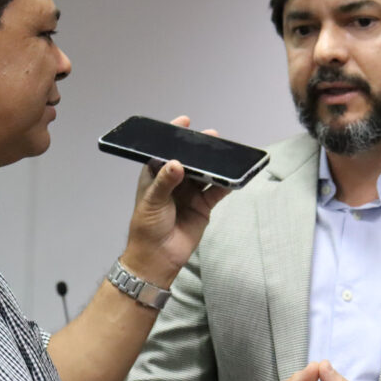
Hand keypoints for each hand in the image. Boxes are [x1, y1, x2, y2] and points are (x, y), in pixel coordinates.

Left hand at [121, 115, 230, 284]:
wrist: (157, 258)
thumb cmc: (146, 228)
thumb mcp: (151, 202)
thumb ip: (165, 182)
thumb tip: (177, 164)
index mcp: (156, 176)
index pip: (165, 151)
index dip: (174, 136)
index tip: (185, 122)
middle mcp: (174, 181)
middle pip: (190, 160)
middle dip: (199, 149)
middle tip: (211, 137)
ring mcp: (190, 193)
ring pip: (205, 173)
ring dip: (214, 164)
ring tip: (225, 152)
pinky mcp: (203, 206)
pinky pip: (216, 191)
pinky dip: (225, 184)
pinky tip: (233, 176)